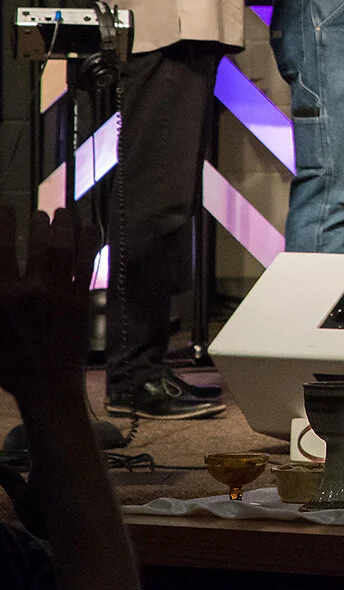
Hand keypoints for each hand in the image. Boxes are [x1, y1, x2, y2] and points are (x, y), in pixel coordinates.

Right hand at [0, 207, 100, 400]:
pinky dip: (89, 241)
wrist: (46, 383)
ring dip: (63, 225)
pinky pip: (87, 263)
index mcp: (0, 295)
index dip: (2, 221)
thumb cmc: (9, 361)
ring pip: (62, 248)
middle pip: (35, 243)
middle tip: (40, 214)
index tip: (6, 206)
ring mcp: (58, 293)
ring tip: (61, 212)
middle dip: (38, 222)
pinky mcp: (81, 299)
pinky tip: (89, 226)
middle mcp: (29, 290)